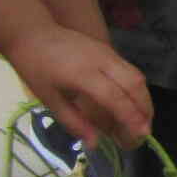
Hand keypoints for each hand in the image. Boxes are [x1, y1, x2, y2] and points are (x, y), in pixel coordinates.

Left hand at [0, 23, 151, 149]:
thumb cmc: (34, 67)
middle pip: (134, 85)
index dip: (130, 117)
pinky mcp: (109, 49)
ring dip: (144, 99)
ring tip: (143, 118)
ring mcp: (107, 53)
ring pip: (137, 76)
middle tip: (145, 130)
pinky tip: (133, 101)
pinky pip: (130, 70)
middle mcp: (101, 61)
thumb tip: (94, 144)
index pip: (114, 97)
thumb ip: (73, 122)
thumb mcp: (48, 98)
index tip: (140, 134)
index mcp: (82, 74)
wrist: (31, 32)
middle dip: (144, 109)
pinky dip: (137, 88)